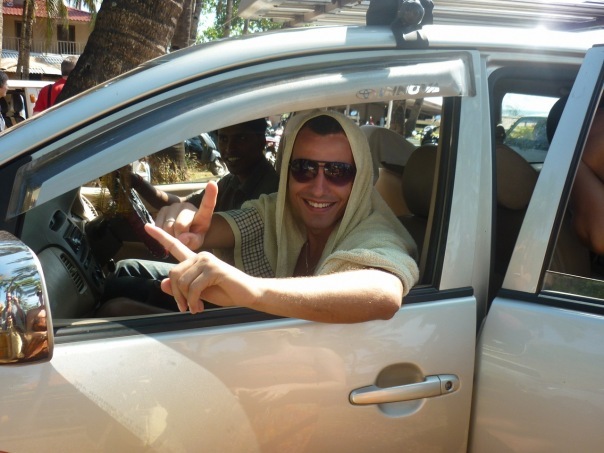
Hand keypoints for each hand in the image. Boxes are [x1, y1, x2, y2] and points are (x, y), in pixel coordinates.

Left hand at [145, 222, 260, 313]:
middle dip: (177, 294)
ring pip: (182, 281)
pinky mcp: (214, 269)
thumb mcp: (198, 292)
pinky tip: (200, 306)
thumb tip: (163, 283)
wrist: (248, 294)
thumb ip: (181, 288)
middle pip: (173, 273)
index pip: (175, 246)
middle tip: (185, 307)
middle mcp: (200, 256)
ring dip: (186, 300)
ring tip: (195, 307)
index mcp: (196, 260)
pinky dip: (194, 301)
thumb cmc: (225, 292)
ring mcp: (207, 261)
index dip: (160, 236)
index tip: (146, 226)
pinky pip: (193, 287)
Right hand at [155, 181, 217, 249]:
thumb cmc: (193, 236)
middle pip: (179, 225)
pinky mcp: (163, 209)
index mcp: (202, 214)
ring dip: (169, 236)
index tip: (212, 184)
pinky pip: (158, 225)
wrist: (183, 232)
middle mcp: (188, 206)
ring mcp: (175, 206)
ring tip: (176, 236)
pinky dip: (161, 233)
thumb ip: (193, 241)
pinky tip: (168, 232)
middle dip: (178, 237)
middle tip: (182, 240)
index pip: (207, 204)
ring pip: (167, 226)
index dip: (210, 194)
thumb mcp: (197, 241)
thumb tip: (182, 238)